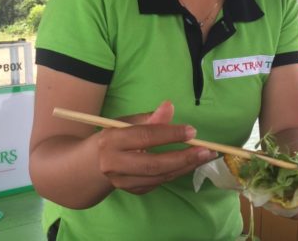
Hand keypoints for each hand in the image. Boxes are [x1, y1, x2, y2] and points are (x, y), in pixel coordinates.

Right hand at [96, 101, 216, 194]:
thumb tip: (169, 106)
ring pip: (159, 177)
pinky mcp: (132, 191)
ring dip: (185, 167)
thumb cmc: (113, 137)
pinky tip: (189, 163)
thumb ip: (150, 117)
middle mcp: (114, 165)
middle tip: (206, 151)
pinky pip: (158, 182)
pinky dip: (176, 173)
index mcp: (112, 141)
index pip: (145, 137)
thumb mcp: (127, 122)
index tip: (192, 131)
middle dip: (183, 158)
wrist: (91, 165)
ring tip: (204, 157)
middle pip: (154, 164)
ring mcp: (122, 182)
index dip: (170, 134)